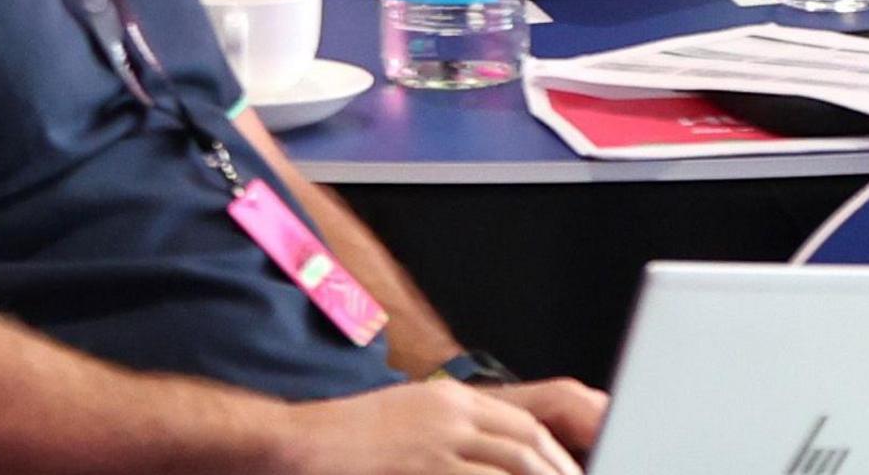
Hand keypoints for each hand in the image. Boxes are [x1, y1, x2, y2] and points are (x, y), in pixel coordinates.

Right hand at [278, 379, 584, 474]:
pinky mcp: (424, 464)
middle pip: (527, 443)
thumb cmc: (350, 443)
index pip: (523, 425)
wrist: (299, 442)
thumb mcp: (407, 424)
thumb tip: (488, 462)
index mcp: (450, 400)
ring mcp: (437, 439)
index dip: (555, 457)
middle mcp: (450, 413)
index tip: (569, 474)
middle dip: (560, 471)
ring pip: (514, 463)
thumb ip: (449, 437)